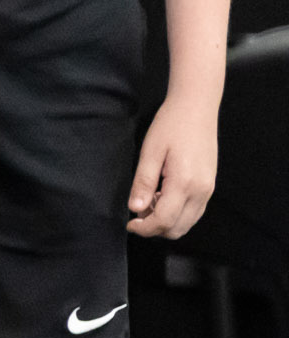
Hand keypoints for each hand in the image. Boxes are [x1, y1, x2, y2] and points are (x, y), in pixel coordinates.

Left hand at [128, 94, 217, 237]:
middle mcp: (201, 191)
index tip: (129, 224)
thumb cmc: (171, 126)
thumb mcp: (150, 152)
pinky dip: (177, 213)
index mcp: (185, 183)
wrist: (196, 109)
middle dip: (155, 228)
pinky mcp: (209, 186)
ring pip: (188, 223)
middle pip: (178, 228)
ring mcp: (208, 190)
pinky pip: (194, 211)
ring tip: (149, 201)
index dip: (144, 228)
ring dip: (166, 221)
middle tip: (137, 213)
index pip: (164, 221)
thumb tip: (135, 209)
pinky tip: (162, 196)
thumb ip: (144, 183)